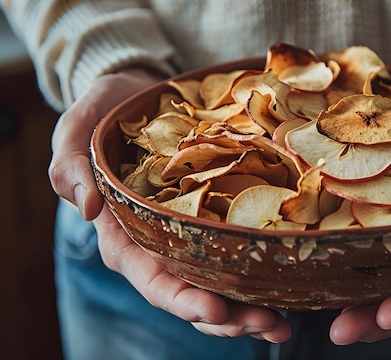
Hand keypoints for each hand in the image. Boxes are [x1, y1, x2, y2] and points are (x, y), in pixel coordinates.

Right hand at [48, 68, 291, 342]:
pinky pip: (235, 250)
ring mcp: (189, 234)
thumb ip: (69, 167)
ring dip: (250, 308)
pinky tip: (290, 283)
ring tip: (283, 324)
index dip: (182, 300)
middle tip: (271, 325)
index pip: (152, 280)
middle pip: (193, 294)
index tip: (216, 310)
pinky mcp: (214, 216)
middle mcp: (159, 245)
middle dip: (230, 317)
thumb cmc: (102, 116)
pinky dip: (260, 270)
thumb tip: (86, 208)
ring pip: (219, 283)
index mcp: (123, 236)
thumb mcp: (75, 133)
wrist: (136, 95)